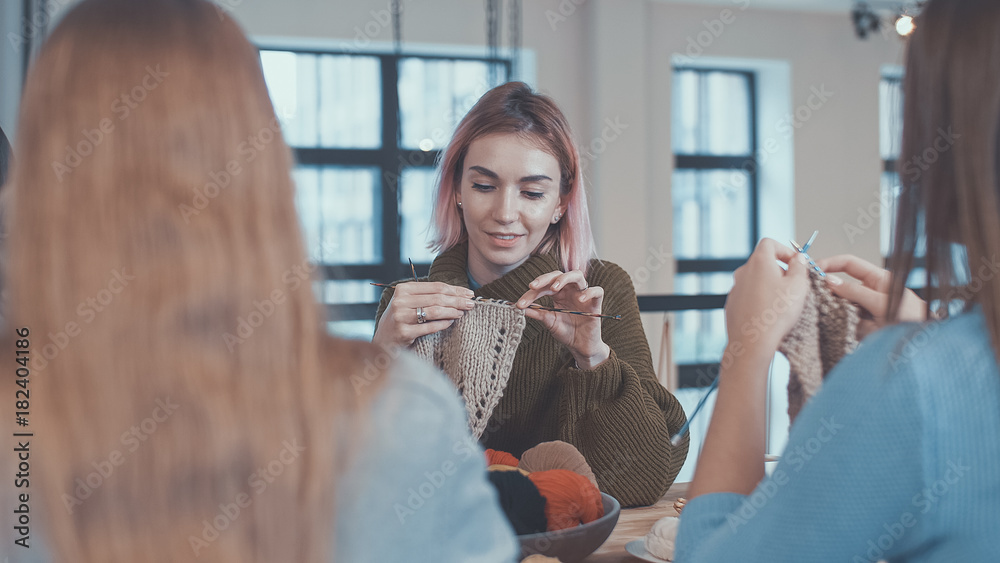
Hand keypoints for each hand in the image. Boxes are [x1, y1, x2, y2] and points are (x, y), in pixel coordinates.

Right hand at [373, 282, 476, 347]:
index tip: (469, 293)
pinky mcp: (404, 332)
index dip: (455, 290)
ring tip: (462, 312)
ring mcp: (401, 317)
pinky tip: (451, 322)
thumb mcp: (409, 302)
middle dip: (457, 300)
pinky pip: (429, 327)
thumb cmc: (401, 318)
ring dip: (452, 311)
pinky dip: (442, 324)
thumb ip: (428, 296)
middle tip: (471, 304)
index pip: (435, 287)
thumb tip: (459, 293)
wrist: (383, 341)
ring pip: (434, 311)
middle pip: (437, 298)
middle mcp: (400, 301)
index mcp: (403, 289)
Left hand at [515, 270, 609, 369]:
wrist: (581, 346)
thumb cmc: (566, 331)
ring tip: (554, 288)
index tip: (520, 304)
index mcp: (557, 293)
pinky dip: (590, 292)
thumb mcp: (549, 322)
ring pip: (577, 275)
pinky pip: (597, 291)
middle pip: (558, 275)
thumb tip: (520, 308)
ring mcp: (583, 294)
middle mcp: (569, 290)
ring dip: (565, 278)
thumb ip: (538, 313)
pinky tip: (581, 298)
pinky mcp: (596, 303)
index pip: (543, 286)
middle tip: (533, 286)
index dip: (531, 293)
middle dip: (545, 278)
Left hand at [726, 239, 810, 354]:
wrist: (752, 342)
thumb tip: (798, 258)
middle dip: (780, 269)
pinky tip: (770, 314)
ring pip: (755, 280)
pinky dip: (759, 299)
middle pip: (762, 262)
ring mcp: (735, 289)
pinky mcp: (732, 304)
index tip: (796, 263)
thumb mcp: (798, 286)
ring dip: (769, 285)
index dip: (785, 249)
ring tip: (783, 302)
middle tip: (794, 285)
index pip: (769, 243)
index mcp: (758, 262)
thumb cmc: (775, 314)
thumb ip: (800, 267)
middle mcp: (742, 272)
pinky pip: (749, 296)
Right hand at [815, 254, 926, 339]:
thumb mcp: (882, 303)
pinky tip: (834, 327)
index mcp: (877, 280)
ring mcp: (863, 310)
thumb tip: (829, 281)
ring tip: (823, 313)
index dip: (830, 263)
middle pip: (840, 285)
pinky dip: (836, 323)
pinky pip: (842, 322)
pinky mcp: (860, 328)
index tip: (813, 269)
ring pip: (839, 304)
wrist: (924, 350)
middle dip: (826, 289)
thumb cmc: (912, 321)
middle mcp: (869, 293)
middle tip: (810, 294)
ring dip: (830, 308)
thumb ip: (855, 292)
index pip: (849, 264)